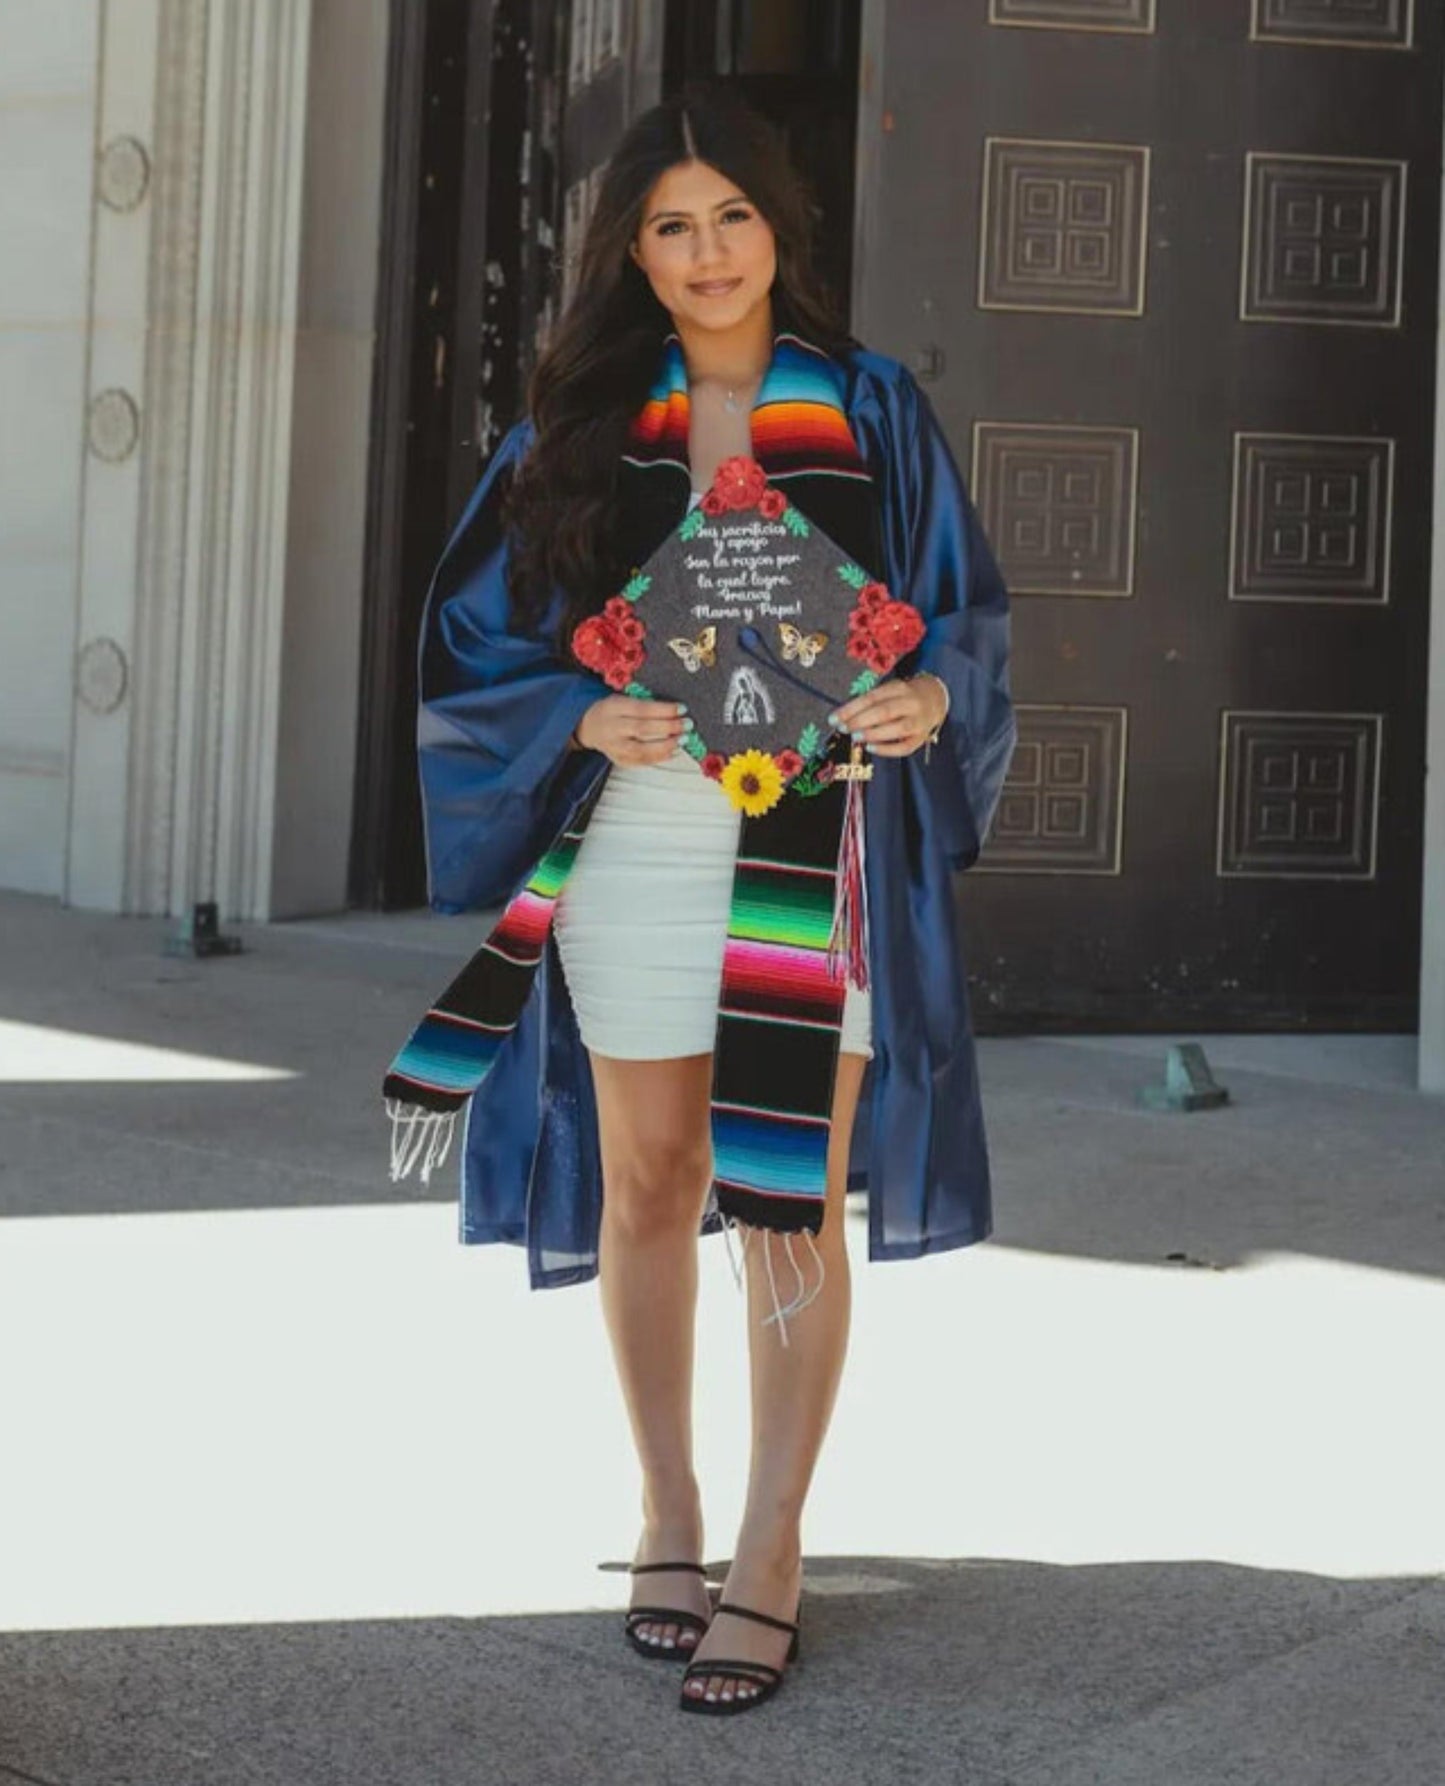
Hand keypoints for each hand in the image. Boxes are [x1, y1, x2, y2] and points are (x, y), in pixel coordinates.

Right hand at [573, 695, 691, 766]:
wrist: (589, 726)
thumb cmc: (612, 710)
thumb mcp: (623, 698)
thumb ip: (644, 704)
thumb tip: (674, 710)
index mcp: (613, 708)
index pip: (641, 709)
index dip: (663, 710)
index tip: (682, 709)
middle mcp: (612, 728)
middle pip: (642, 730)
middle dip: (668, 728)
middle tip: (687, 725)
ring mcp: (614, 747)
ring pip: (641, 750)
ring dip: (666, 746)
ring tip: (682, 740)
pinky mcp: (619, 760)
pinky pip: (641, 761)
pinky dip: (659, 758)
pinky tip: (672, 752)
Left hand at [828, 673, 946, 757]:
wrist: (935, 700)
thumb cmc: (903, 697)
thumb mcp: (889, 690)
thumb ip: (870, 702)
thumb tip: (844, 717)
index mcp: (899, 688)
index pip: (872, 697)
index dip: (851, 709)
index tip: (835, 718)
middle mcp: (911, 703)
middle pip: (885, 711)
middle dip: (860, 721)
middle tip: (843, 728)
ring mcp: (918, 722)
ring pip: (897, 728)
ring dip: (873, 734)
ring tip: (856, 737)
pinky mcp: (921, 738)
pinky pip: (904, 747)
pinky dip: (886, 749)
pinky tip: (870, 747)